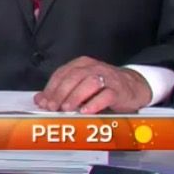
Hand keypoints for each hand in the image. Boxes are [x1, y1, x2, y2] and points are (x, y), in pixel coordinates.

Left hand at [34, 56, 151, 113]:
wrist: (133, 86)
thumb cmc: (103, 87)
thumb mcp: (80, 86)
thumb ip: (61, 91)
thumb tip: (40, 99)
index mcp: (81, 64)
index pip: (62, 73)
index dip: (51, 88)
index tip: (44, 102)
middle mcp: (93, 67)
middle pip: (73, 77)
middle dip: (60, 93)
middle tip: (53, 107)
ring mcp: (107, 77)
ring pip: (89, 83)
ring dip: (75, 97)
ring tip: (67, 109)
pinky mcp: (118, 90)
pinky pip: (106, 95)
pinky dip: (94, 103)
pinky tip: (86, 111)